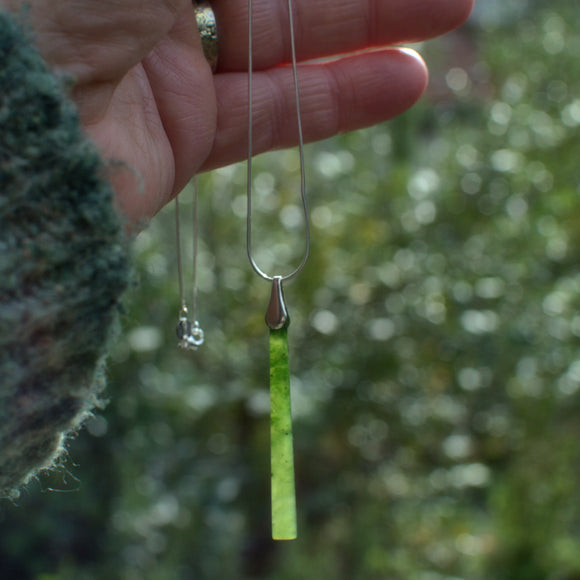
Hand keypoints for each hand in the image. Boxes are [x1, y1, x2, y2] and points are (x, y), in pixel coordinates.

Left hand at [3, 0, 472, 224]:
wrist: (11, 141)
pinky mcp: (183, 137)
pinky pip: (270, 113)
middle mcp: (150, 0)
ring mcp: (168, 68)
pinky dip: (335, 99)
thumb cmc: (53, 3)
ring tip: (450, 17)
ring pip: (283, 44)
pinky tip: (405, 83)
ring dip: (369, 29)